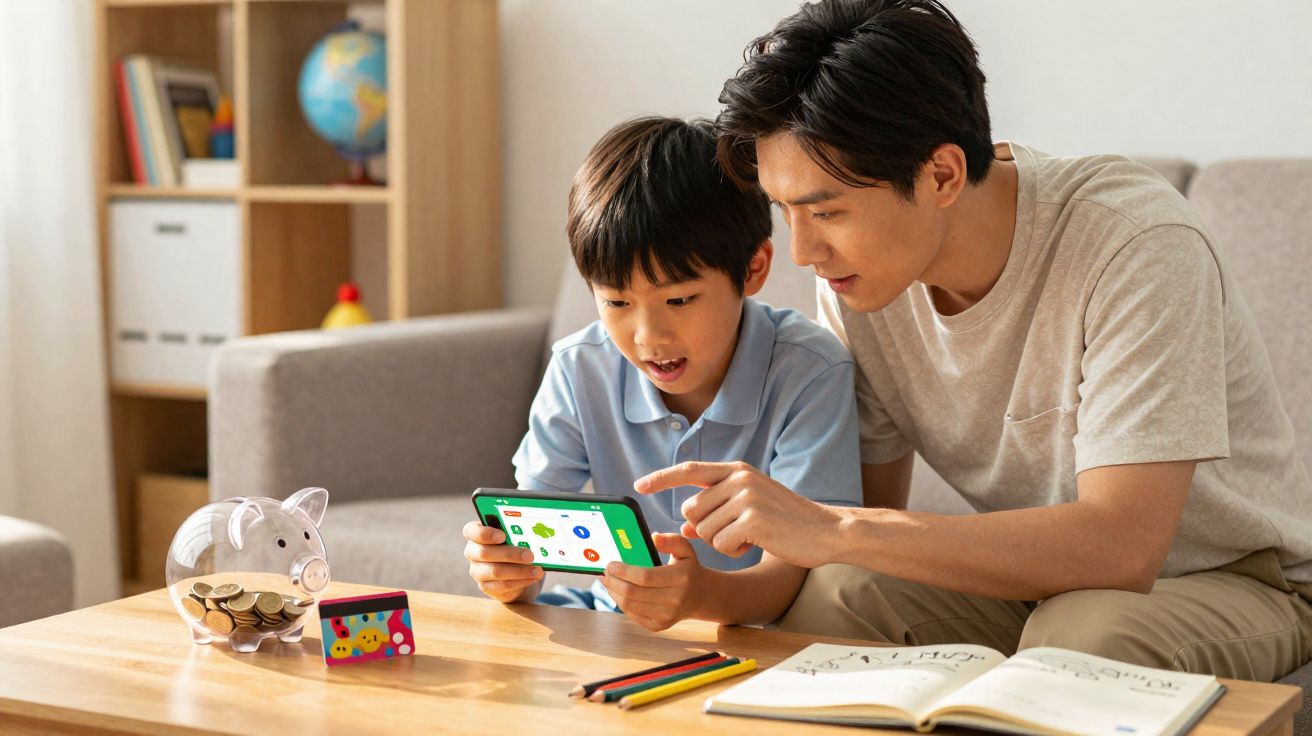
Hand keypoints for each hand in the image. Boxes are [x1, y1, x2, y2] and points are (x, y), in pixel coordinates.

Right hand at [462, 521, 542, 603]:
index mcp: (475, 533)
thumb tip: (532, 533)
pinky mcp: (486, 586)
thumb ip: (516, 531)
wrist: (514, 568)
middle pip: (484, 553)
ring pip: (495, 571)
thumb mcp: (513, 534)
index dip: (485, 533)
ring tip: (537, 570)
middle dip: (509, 554)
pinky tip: (533, 578)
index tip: (502, 536)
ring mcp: (477, 571)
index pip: (471, 531)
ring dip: (519, 571)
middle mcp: (472, 552)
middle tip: (530, 555)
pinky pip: (502, 585)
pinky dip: (521, 581)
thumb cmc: (513, 544)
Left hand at [602, 533, 709, 631]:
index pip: (645, 577)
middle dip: (613, 582)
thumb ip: (671, 540)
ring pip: (629, 605)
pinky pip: (632, 615)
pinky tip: (617, 591)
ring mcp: (666, 616)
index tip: (610, 564)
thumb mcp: (685, 550)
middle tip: (604, 572)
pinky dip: (620, 602)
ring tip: (608, 580)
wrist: (700, 596)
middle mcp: (674, 600)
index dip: (624, 571)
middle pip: (633, 593)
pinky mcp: (658, 626)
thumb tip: (653, 537)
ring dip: (614, 592)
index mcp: (681, 579)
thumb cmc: (688, 569)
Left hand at [634, 461, 844, 568]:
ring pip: (703, 529)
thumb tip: (684, 525)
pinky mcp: (753, 520)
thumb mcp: (750, 507)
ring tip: (751, 536)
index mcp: (738, 470)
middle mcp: (740, 478)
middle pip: (691, 509)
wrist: (826, 531)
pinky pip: (720, 544)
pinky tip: (756, 544)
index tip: (639, 486)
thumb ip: (717, 509)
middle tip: (735, 533)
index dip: (661, 478)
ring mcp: (747, 497)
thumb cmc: (787, 522)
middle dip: (704, 529)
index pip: (690, 470)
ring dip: (721, 542)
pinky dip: (733, 551)